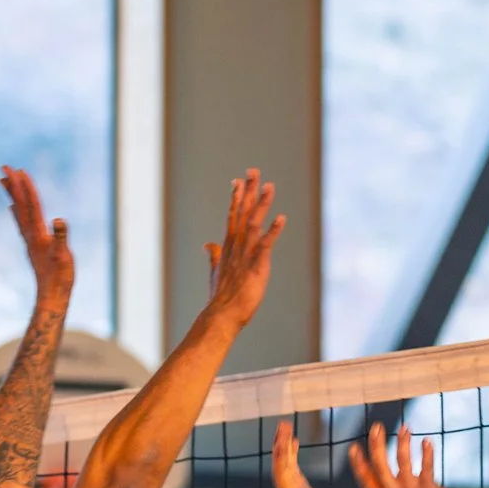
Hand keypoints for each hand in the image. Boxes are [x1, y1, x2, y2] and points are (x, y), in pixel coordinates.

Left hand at [2, 165, 73, 301]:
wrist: (52, 296)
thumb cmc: (60, 277)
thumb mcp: (64, 256)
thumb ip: (61, 237)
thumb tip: (59, 220)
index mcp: (38, 233)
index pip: (31, 205)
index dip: (26, 187)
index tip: (19, 170)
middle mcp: (30, 234)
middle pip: (20, 204)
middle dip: (13, 185)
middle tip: (4, 167)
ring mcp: (30, 240)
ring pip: (18, 212)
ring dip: (12, 195)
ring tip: (4, 181)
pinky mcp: (32, 245)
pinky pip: (22, 222)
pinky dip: (17, 211)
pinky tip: (13, 208)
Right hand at [201, 169, 285, 324]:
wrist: (221, 316)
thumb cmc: (220, 297)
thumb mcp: (216, 271)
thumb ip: (213, 255)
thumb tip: (207, 244)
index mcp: (228, 247)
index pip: (232, 216)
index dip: (236, 198)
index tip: (238, 181)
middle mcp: (236, 246)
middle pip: (242, 213)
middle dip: (248, 192)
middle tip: (253, 171)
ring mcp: (245, 255)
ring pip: (254, 224)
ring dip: (262, 205)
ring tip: (270, 186)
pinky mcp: (256, 267)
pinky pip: (265, 245)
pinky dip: (273, 231)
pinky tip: (281, 218)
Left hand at [272, 421, 336, 487]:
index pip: (283, 474)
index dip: (284, 457)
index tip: (285, 441)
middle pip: (280, 462)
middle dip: (281, 443)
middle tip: (283, 423)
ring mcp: (290, 487)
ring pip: (283, 461)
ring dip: (283, 442)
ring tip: (285, 424)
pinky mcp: (296, 487)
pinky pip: (290, 465)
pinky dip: (290, 451)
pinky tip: (292, 440)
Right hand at [347, 422, 455, 487]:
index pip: (366, 479)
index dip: (358, 463)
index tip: (353, 447)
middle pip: (380, 465)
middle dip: (376, 444)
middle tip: (377, 427)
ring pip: (403, 461)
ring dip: (403, 442)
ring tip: (404, 427)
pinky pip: (427, 466)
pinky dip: (427, 453)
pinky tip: (427, 441)